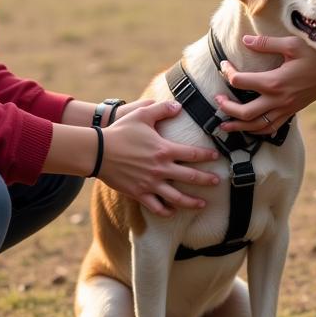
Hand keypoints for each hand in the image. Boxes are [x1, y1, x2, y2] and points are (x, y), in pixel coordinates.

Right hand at [100, 100, 220, 216]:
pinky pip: (157, 206)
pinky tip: (173, 211)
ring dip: (192, 202)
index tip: (216, 157)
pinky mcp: (139, 193)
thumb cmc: (120, 131)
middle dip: (207, 181)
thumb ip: (162, 109)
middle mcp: (161, 169)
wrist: (98, 151)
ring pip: (177, 198)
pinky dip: (167, 211)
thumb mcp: (141, 114)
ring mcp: (150, 183)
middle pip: (191, 178)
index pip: (192, 154)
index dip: (207, 156)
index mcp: (164, 150)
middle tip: (217, 182)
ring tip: (202, 204)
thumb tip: (179, 106)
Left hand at [216, 34, 315, 133]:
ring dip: (239, 127)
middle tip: (216, 100)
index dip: (227, 73)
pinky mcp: (294, 111)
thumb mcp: (290, 44)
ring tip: (224, 125)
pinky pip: (272, 127)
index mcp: (275, 82)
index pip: (240, 82)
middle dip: (227, 108)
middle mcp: (279, 100)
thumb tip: (244, 41)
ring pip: (258, 126)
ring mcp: (288, 108)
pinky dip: (258, 130)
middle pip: (245, 113)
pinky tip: (250, 127)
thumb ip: (265, 44)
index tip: (223, 65)